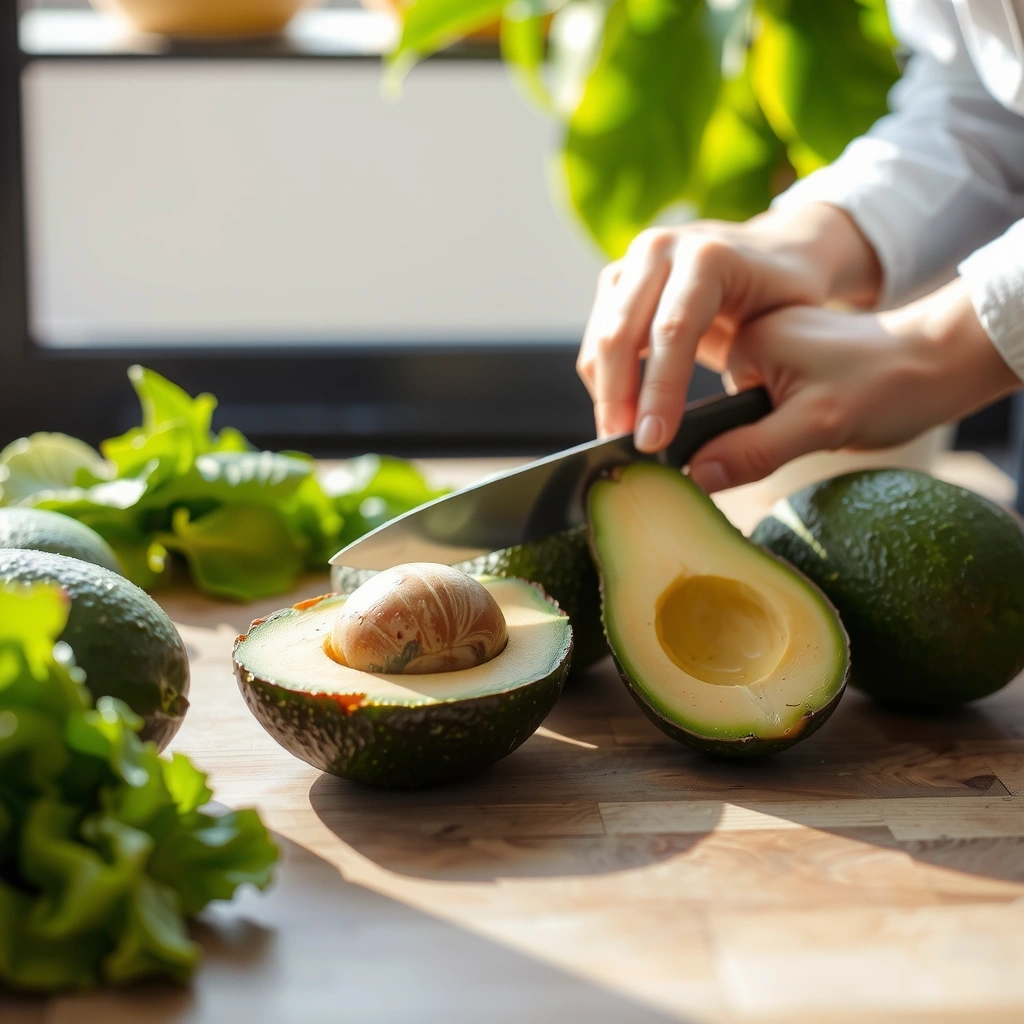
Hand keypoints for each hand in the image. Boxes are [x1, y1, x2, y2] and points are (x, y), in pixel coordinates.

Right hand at [575, 203, 881, 448]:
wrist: (777, 249)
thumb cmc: (789, 295)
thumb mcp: (791, 328)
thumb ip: (755, 376)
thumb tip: (715, 451)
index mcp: (709, 256)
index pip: (673, 331)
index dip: (659, 391)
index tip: (653, 442)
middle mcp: (662, 249)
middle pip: (621, 334)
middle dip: (619, 400)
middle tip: (626, 452)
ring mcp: (634, 262)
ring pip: (601, 339)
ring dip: (606, 395)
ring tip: (622, 441)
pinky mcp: (618, 281)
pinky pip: (598, 338)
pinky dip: (605, 381)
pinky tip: (624, 414)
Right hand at [687, 277, 1022, 492]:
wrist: (946, 360)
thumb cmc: (888, 384)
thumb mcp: (817, 426)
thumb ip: (751, 451)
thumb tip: (693, 477)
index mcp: (747, 338)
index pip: (707, 407)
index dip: (728, 438)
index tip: (772, 441)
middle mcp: (753, 335)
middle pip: (723, 411)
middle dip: (757, 433)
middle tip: (812, 427)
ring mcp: (773, 346)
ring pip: (747, 410)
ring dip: (776, 426)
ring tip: (827, 415)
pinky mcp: (791, 359)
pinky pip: (766, 401)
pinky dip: (788, 418)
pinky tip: (824, 409)